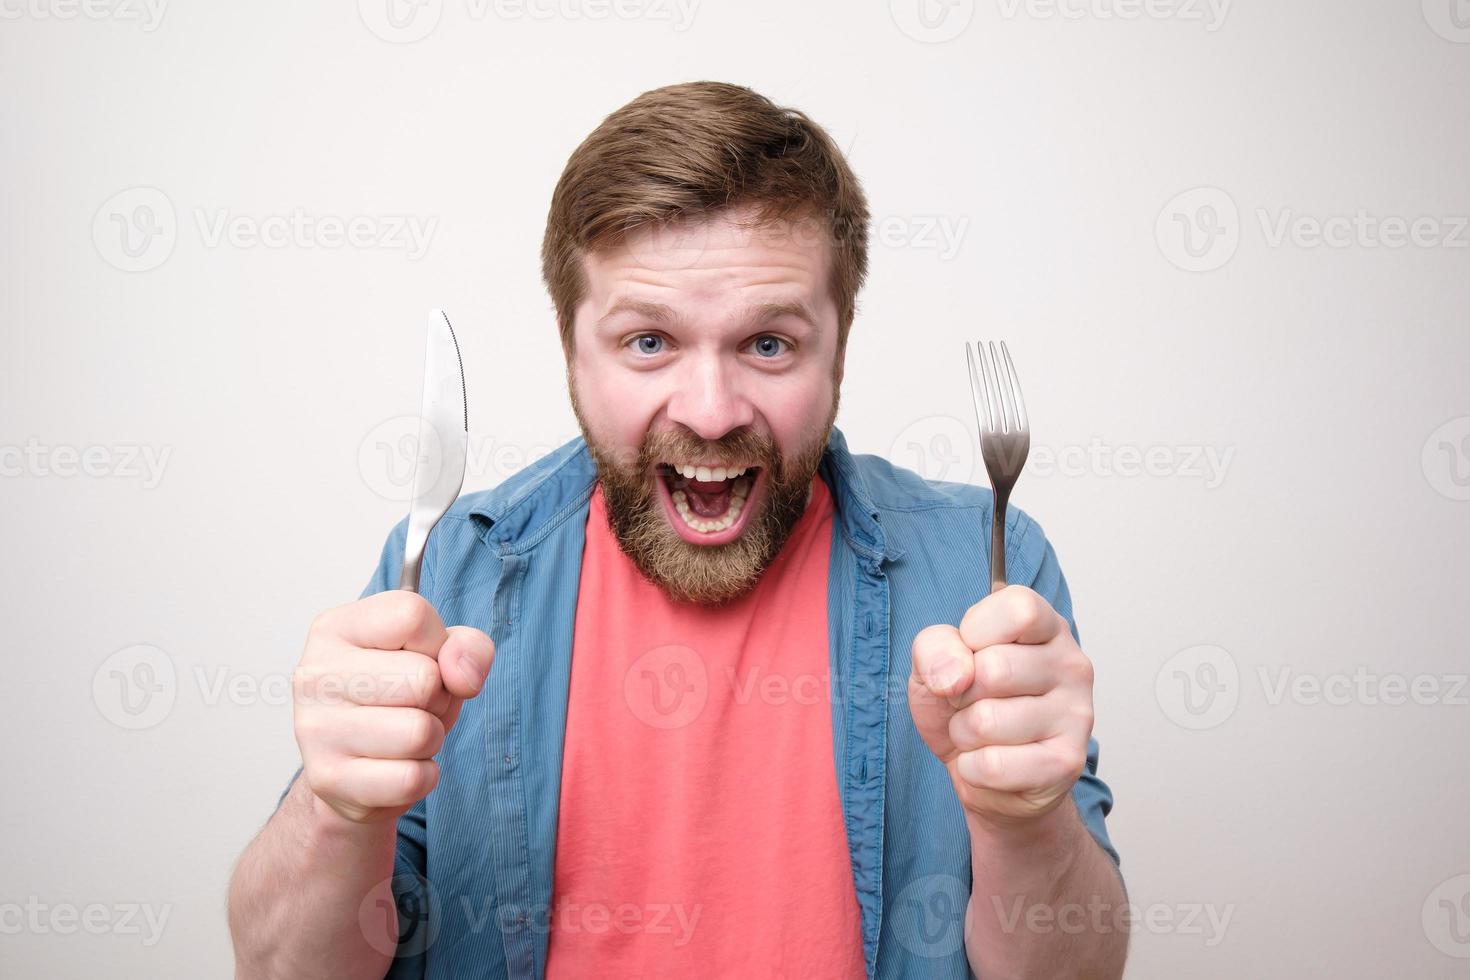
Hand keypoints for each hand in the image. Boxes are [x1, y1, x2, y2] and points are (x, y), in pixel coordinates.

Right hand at [292, 590, 494, 824]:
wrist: (355, 767)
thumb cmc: (397, 699)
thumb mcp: (438, 655)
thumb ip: (467, 647)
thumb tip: (463, 675)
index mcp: (336, 628)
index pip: (412, 616)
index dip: (437, 644)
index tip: (420, 658)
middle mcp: (315, 675)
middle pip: (424, 678)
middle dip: (438, 697)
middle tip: (412, 704)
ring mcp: (315, 729)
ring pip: (420, 732)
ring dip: (430, 738)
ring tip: (404, 734)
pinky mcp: (328, 779)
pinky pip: (411, 779)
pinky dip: (421, 776)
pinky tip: (395, 765)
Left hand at [907, 584, 1094, 829]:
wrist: (986, 773)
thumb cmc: (966, 705)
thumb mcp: (935, 661)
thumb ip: (935, 647)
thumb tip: (955, 676)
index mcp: (1046, 626)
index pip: (1018, 609)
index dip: (975, 634)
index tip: (972, 653)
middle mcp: (1071, 665)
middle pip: (993, 669)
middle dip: (960, 693)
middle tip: (973, 701)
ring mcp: (1076, 715)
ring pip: (987, 721)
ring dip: (964, 734)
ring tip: (981, 733)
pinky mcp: (1066, 762)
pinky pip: (992, 765)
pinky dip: (973, 768)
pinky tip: (991, 761)